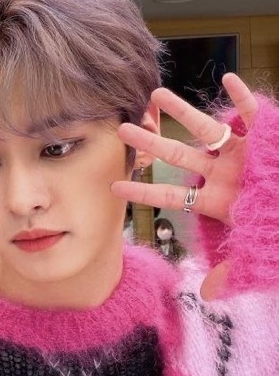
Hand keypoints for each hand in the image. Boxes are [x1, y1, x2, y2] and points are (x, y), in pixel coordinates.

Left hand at [110, 73, 257, 298]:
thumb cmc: (277, 233)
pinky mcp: (265, 138)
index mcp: (213, 199)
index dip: (142, 191)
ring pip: (205, 129)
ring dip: (182, 112)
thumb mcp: (254, 257)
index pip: (169, 195)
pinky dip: (242, 98)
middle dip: (149, 143)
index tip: (112, 186)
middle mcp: (220, 173)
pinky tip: (226, 79)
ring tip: (155, 94)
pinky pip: (252, 115)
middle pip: (176, 156)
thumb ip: (228, 273)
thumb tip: (203, 296)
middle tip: (120, 130)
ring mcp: (240, 154)